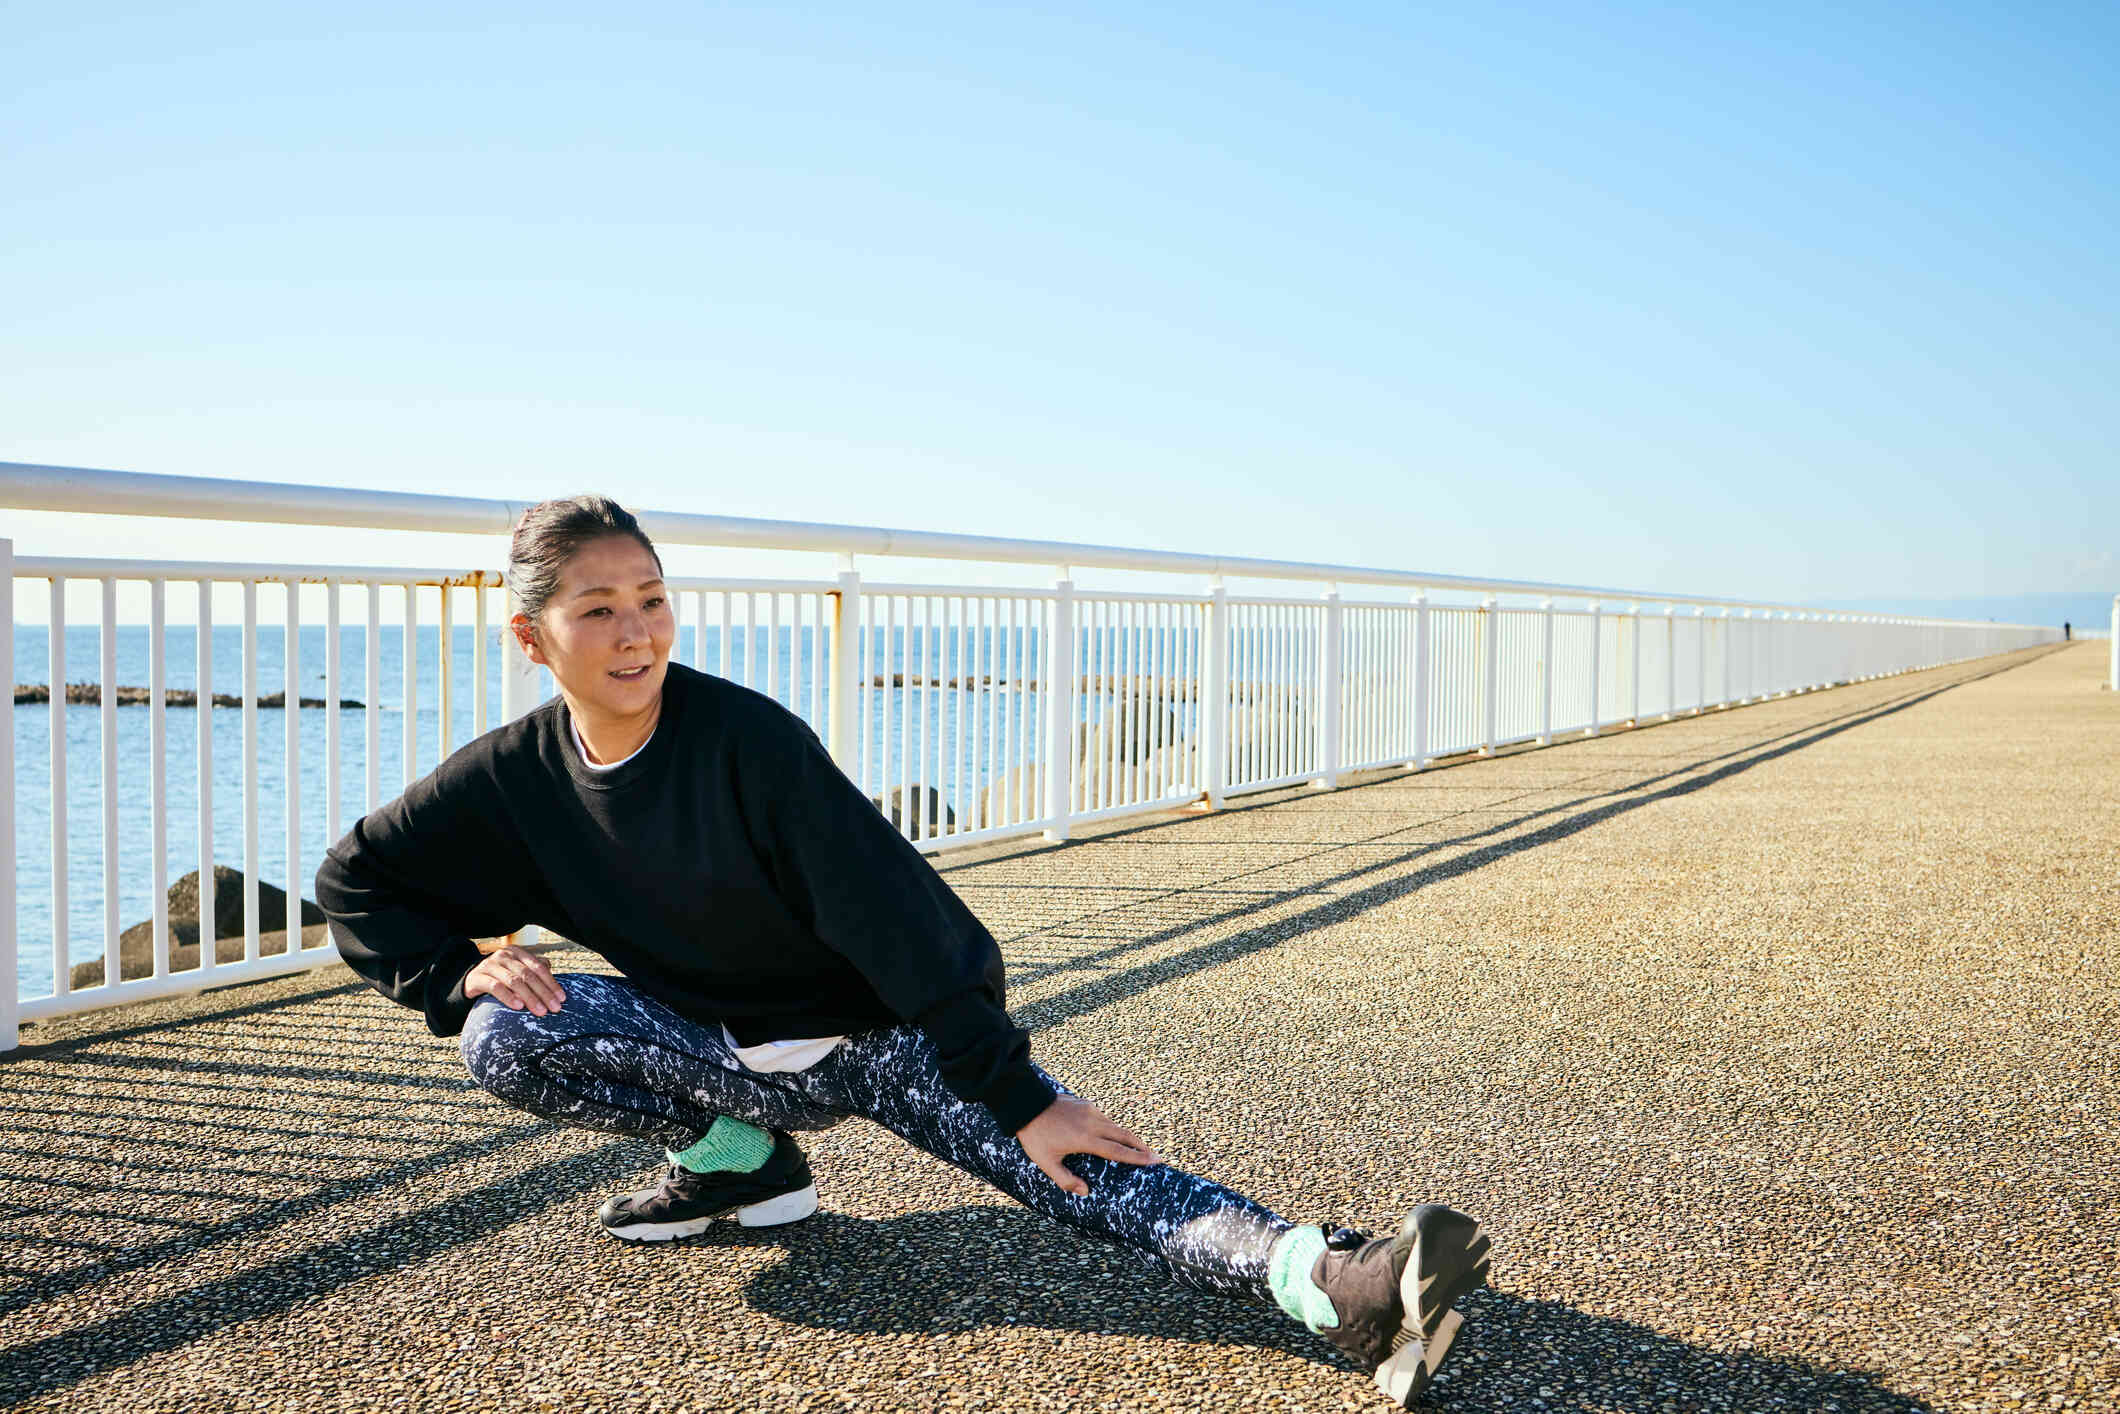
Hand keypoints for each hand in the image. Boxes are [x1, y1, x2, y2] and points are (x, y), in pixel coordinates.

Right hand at [463, 945, 566, 1015]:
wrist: (471, 980)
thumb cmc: (501, 978)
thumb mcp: (518, 972)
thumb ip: (535, 974)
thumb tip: (556, 987)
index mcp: (518, 952)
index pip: (539, 967)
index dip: (551, 983)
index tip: (562, 998)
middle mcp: (504, 955)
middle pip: (528, 975)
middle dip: (544, 993)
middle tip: (554, 1008)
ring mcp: (490, 965)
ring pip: (514, 981)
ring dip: (530, 997)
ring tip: (540, 1011)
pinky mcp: (478, 977)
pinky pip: (495, 987)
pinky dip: (508, 997)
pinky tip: (518, 1006)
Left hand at [1015, 1095, 1164, 1196]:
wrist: (1025, 1103)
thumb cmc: (1035, 1136)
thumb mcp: (1046, 1162)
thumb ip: (1066, 1179)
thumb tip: (1086, 1192)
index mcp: (1086, 1140)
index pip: (1119, 1151)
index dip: (1138, 1158)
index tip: (1154, 1161)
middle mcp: (1093, 1123)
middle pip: (1125, 1136)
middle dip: (1141, 1146)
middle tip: (1156, 1156)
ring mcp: (1090, 1111)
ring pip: (1115, 1126)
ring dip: (1127, 1137)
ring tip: (1136, 1148)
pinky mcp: (1085, 1103)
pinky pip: (1104, 1118)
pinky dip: (1112, 1128)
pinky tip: (1111, 1134)